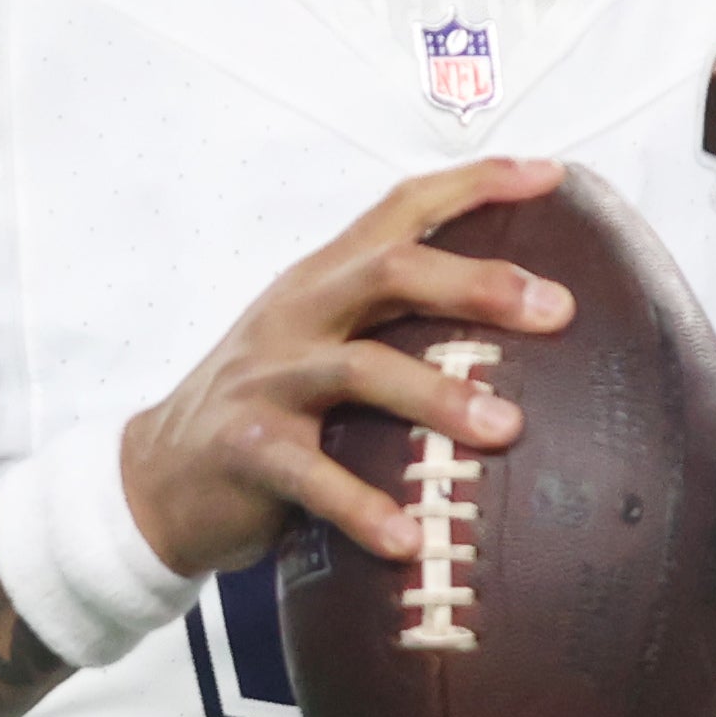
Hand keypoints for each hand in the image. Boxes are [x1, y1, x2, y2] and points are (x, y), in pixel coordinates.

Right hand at [116, 159, 576, 573]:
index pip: (401, 208)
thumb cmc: (270, 405)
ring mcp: (269, 379)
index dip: (475, 185)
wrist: (157, 476)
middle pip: (390, 271)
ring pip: (360, 370)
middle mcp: (298, 313)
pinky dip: (363, 506)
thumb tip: (521, 322)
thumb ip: (395, 322)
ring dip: (438, 396)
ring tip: (506, 431)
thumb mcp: (323, 342)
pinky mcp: (247, 449)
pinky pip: (313, 476)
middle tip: (557, 308)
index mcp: (323, 278)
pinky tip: (411, 539)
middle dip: (478, 283)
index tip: (552, 177)